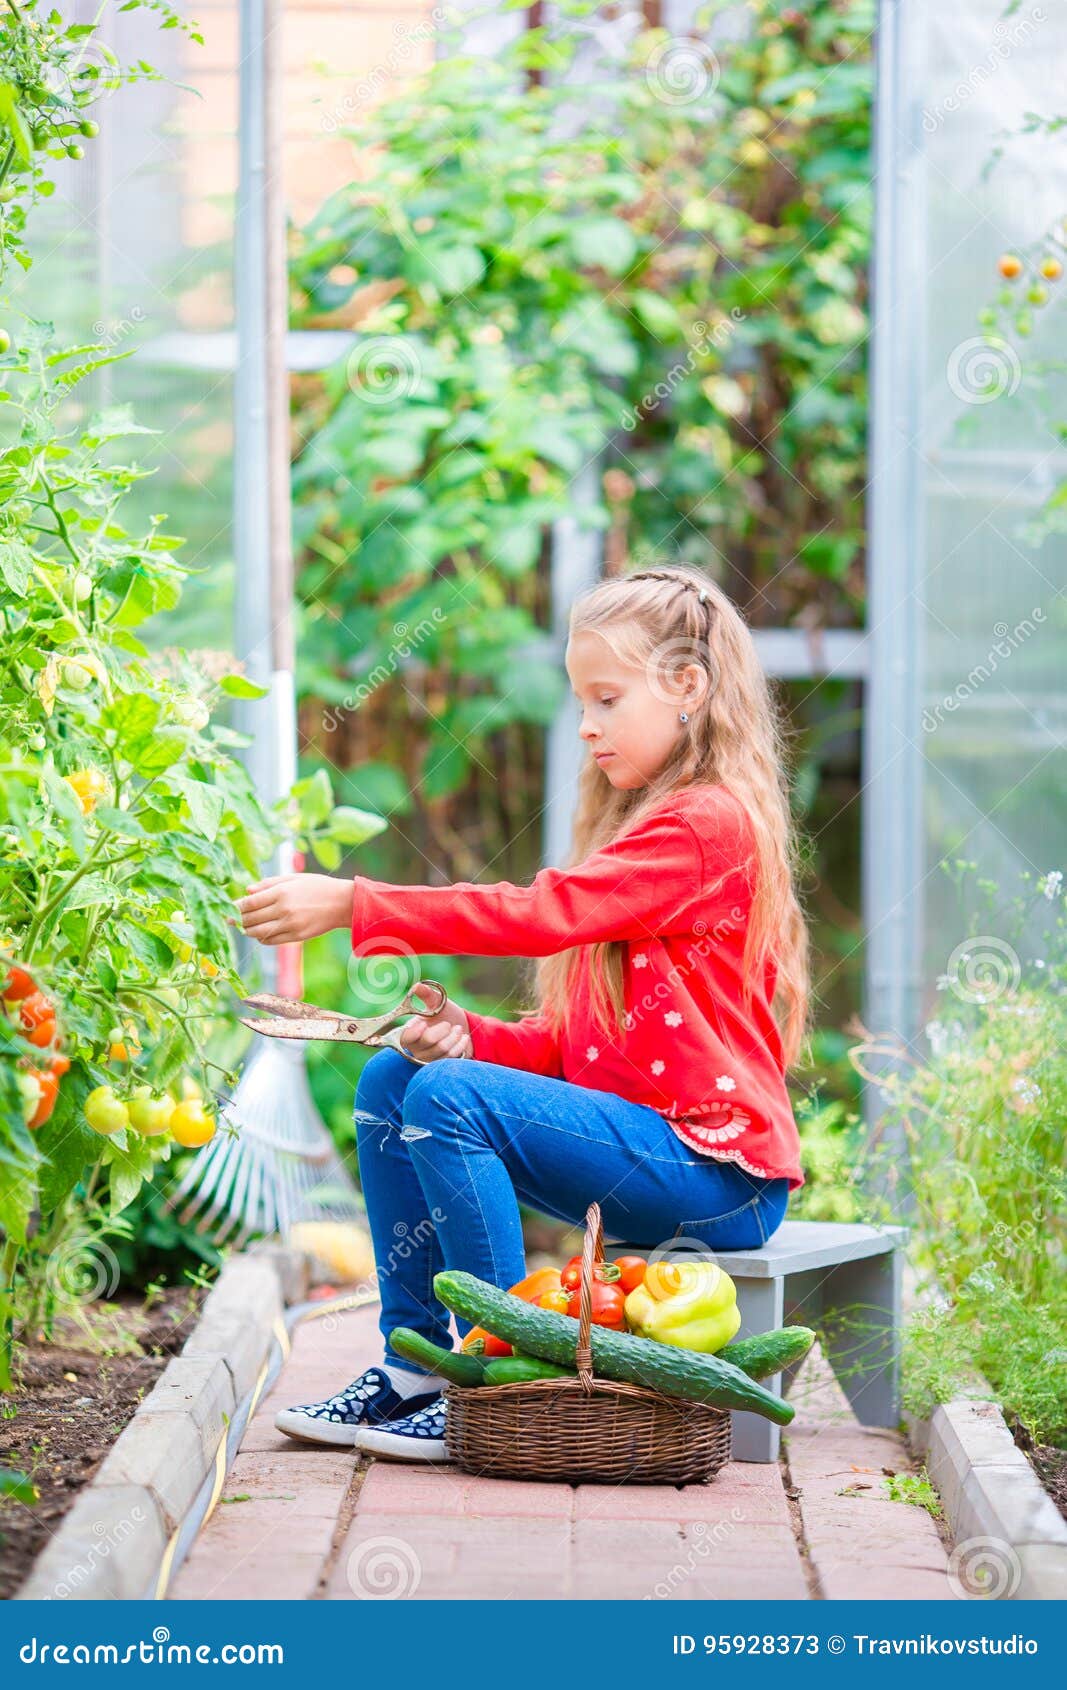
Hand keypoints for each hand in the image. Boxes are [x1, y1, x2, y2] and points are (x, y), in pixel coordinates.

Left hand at [237, 874, 352, 944]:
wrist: (342, 903)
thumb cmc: (318, 886)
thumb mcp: (293, 878)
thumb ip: (268, 884)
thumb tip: (247, 891)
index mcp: (281, 892)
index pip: (249, 903)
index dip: (234, 907)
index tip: (226, 909)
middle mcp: (283, 910)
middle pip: (250, 919)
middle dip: (238, 920)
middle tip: (230, 919)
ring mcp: (289, 925)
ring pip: (257, 932)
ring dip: (247, 930)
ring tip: (244, 926)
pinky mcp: (296, 937)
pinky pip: (270, 941)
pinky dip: (261, 938)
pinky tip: (261, 932)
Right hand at [398, 987, 472, 1062]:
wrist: (463, 1028)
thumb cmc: (445, 1014)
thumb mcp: (437, 1002)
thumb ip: (427, 995)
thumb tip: (417, 986)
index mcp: (409, 1031)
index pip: (404, 1037)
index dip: (412, 1033)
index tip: (423, 1024)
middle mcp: (415, 1048)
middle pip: (426, 1042)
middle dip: (442, 1030)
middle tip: (448, 1024)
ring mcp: (428, 1059)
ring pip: (441, 1049)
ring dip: (453, 1036)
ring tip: (458, 1029)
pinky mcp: (440, 1066)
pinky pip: (450, 1057)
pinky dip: (459, 1045)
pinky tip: (463, 1038)